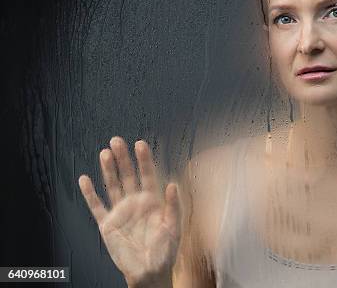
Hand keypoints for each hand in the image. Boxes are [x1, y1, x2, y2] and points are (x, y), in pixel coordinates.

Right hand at [78, 137, 180, 287]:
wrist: (150, 272)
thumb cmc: (165, 250)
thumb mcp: (173, 227)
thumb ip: (173, 206)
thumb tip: (173, 184)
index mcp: (153, 201)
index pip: (148, 175)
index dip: (144, 160)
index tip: (140, 144)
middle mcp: (135, 202)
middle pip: (127, 176)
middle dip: (123, 158)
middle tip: (117, 141)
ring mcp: (120, 212)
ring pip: (112, 186)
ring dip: (108, 170)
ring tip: (104, 153)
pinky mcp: (107, 225)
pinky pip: (96, 207)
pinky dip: (90, 194)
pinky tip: (85, 180)